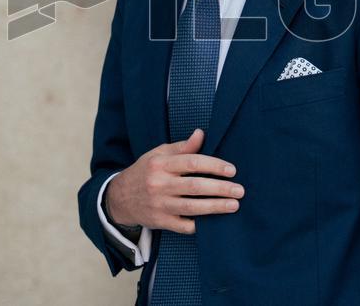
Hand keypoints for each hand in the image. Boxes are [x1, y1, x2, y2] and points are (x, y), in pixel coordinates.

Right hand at [105, 129, 243, 234]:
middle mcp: (159, 184)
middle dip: (221, 188)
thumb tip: (201, 134)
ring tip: (234, 205)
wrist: (119, 198)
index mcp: (160, 164)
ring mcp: (159, 205)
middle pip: (195, 186)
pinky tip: (215, 222)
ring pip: (192, 207)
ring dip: (216, 207)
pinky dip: (200, 224)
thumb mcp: (158, 154)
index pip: (192, 162)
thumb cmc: (144, 172)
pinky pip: (184, 226)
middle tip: (240, 190)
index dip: (214, 166)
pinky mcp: (160, 222)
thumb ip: (182, 147)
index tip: (232, 170)